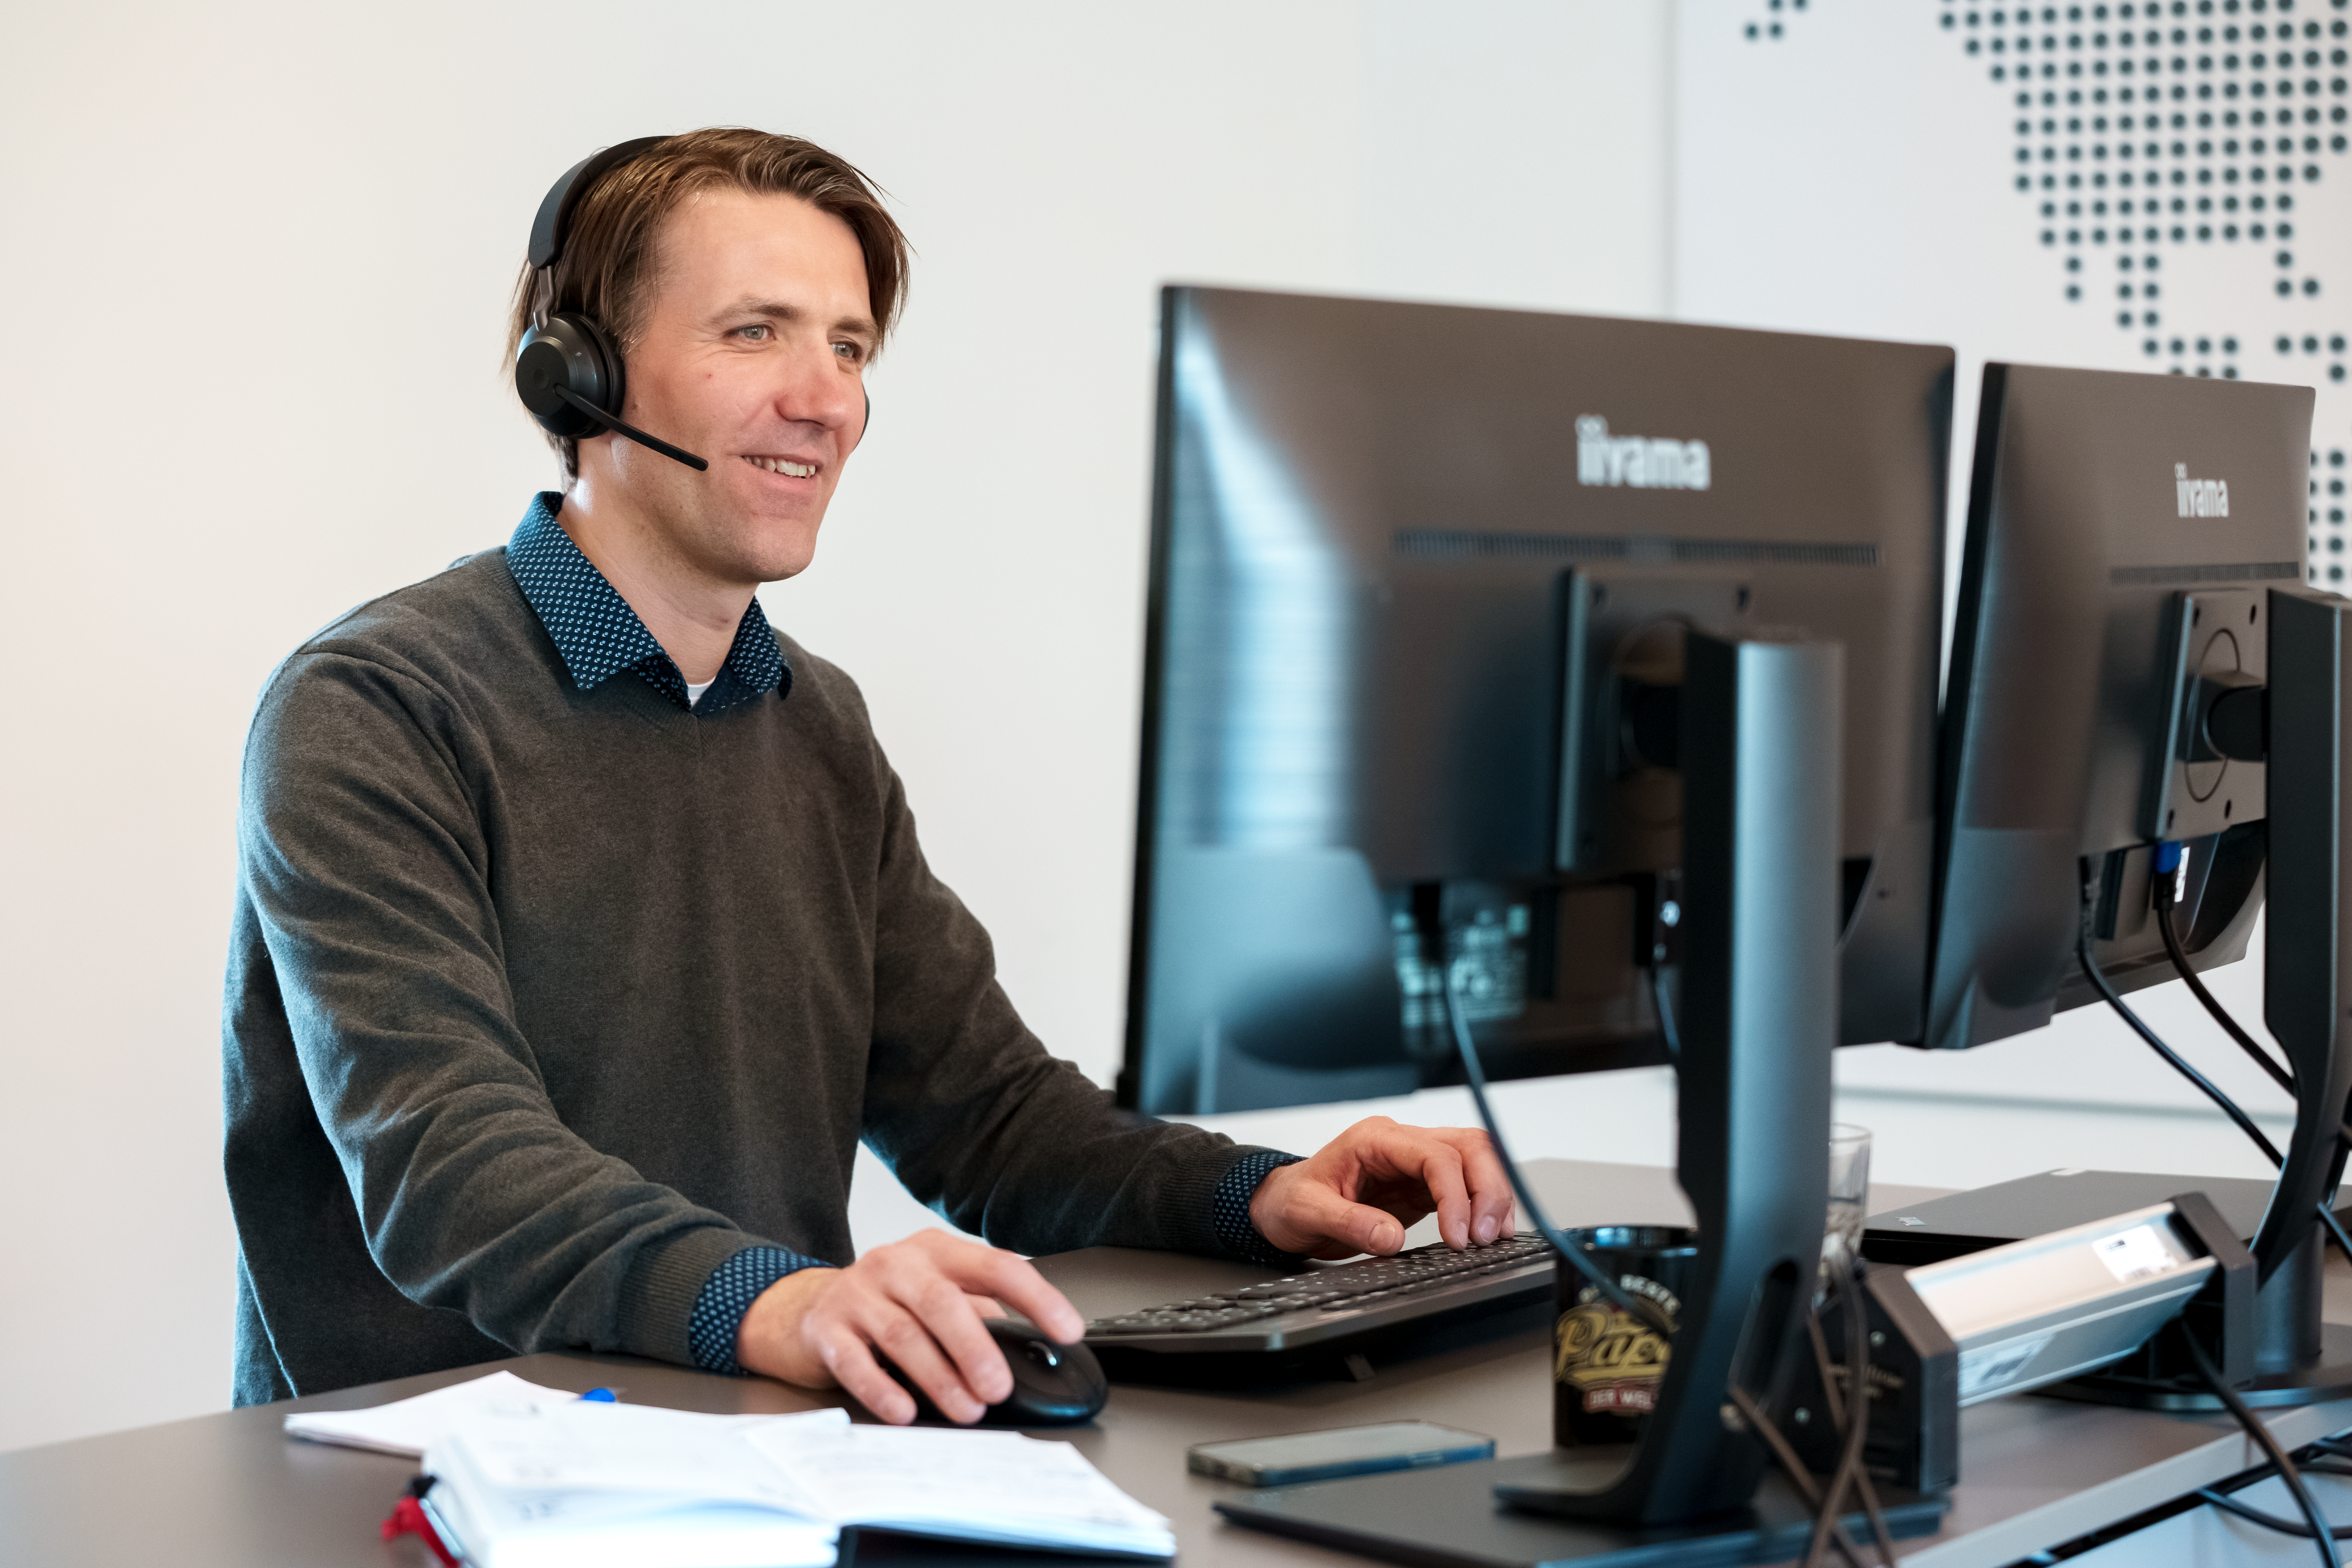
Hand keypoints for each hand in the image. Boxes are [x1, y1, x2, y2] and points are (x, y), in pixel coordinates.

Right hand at [733, 1229, 1084, 1424]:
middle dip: (975, 1348)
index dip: (1036, 1298)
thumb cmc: (888, 1301)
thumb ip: (979, 1313)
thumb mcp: (936, 1292)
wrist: (806, 1306)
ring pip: (903, 1334)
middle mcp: (897, 1264)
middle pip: (942, 1302)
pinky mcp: (827, 1329)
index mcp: (937, 1251)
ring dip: (939, 1377)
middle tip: (999, 1387)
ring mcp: (857, 1293)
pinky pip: (855, 1361)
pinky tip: (905, 1410)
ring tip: (967, 1410)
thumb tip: (1028, 1350)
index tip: (1068, 1330)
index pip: (996, 1266)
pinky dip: (883, 1389)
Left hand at [1248, 1117, 1515, 1259]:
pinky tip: (1487, 1231)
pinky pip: (1465, 1186)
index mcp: (1373, 1139)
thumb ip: (1349, 1222)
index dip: (1454, 1194)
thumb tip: (1392, 1237)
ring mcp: (1415, 1163)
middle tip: (1484, 1236)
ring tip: (1493, 1236)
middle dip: (1487, 1189)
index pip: (1433, 1154)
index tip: (1457, 1237)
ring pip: (1475, 1160)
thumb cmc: (1290, 1200)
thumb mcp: (1306, 1212)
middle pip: (1467, 1147)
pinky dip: (1483, 1205)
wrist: (1281, 1205)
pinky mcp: (1422, 1187)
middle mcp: (1400, 1144)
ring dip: (1492, 1195)